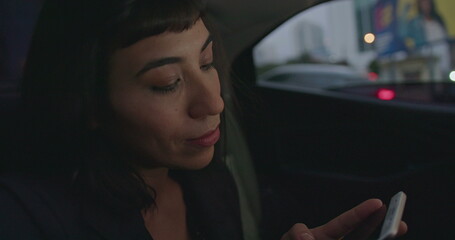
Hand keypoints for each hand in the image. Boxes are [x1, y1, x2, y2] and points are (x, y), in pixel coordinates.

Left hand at [281, 199, 407, 239]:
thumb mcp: (289, 239)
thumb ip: (296, 234)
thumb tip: (306, 236)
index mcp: (325, 235)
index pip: (346, 223)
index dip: (361, 213)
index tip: (378, 203)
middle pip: (362, 235)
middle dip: (381, 228)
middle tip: (400, 224)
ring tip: (390, 235)